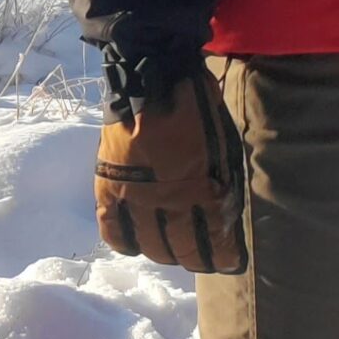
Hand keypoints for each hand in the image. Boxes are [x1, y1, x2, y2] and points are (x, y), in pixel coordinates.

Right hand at [94, 56, 248, 272]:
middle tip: (201, 258)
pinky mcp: (109, 188)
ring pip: (150, 246)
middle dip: (196, 258)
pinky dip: (125, 243)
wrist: (152, 76)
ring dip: (164, 254)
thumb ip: (225, 186)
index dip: (224, 258)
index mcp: (203, 191)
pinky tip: (136, 245)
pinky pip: (113, 231)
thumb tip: (225, 217)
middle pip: (182, 250)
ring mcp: (135, 198)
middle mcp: (169, 202)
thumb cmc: (198, 109)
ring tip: (171, 250)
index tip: (229, 262)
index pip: (215, 243)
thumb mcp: (225, 149)